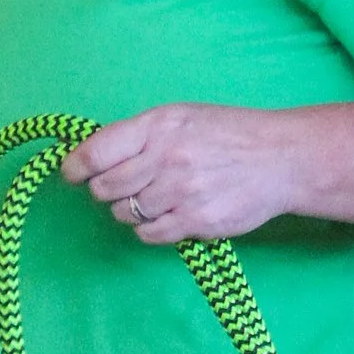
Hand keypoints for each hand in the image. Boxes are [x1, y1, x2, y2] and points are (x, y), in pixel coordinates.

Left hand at [62, 103, 313, 245]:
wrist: (281, 158)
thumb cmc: (226, 134)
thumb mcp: (181, 118)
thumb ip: (138, 135)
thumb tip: (90, 157)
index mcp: (158, 125)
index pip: (95, 153)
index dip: (75, 167)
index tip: (71, 174)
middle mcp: (166, 158)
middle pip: (103, 189)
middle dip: (104, 190)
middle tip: (123, 186)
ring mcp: (181, 192)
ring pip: (124, 214)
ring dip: (130, 210)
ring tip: (155, 197)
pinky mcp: (196, 221)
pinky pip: (148, 235)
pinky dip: (150, 229)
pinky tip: (168, 213)